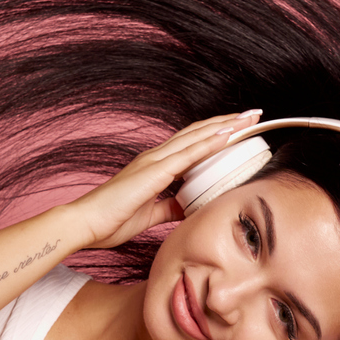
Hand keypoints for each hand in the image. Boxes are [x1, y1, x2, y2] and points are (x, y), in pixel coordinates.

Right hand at [65, 111, 262, 249]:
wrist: (85, 224)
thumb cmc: (111, 220)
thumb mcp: (151, 214)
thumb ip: (170, 207)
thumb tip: (187, 206)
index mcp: (155, 166)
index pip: (192, 143)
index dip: (216, 134)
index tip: (240, 129)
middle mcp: (156, 157)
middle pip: (199, 133)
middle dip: (227, 122)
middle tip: (253, 114)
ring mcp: (154, 161)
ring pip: (197, 136)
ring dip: (225, 125)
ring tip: (249, 117)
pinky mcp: (153, 172)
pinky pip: (188, 154)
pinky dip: (210, 143)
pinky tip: (228, 135)